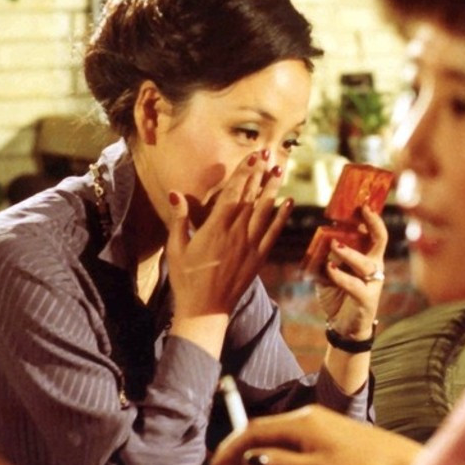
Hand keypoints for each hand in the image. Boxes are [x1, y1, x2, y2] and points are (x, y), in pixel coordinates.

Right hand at [166, 152, 292, 332]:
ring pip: (264, 211)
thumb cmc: (186, 279)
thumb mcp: (176, 248)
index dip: (243, 173)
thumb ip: (180, 219)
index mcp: (215, 230)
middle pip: (251, 198)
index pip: (232, 194)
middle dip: (260, 174)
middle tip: (269, 154)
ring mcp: (250, 246)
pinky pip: (273, 233)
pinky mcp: (258, 258)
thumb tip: (176, 193)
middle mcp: (236, 235)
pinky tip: (288, 202)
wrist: (205, 310)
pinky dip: (281, 217)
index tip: (252, 157)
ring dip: (273, 189)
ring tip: (280, 170)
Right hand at [209, 404, 421, 464]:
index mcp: (299, 422)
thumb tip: (251, 461)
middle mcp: (303, 418)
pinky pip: (290, 447)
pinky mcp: (322, 434)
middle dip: (241, 462)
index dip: (231, 448)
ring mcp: (313, 425)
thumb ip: (280, 464)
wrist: (396, 460)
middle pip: (260, 437)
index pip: (253, 430)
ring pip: (274, 444)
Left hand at [315, 206, 387, 338]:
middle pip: (380, 241)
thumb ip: (326, 258)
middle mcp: (374, 267)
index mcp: (367, 257)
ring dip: (349, 253)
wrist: (343, 326)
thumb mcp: (329, 272)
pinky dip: (340, 276)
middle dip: (374, 224)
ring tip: (334, 245)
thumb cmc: (338, 294)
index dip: (372, 218)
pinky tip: (329, 270)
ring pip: (366, 263)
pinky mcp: (367, 300)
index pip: (375, 233)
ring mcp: (373, 283)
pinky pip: (354, 285)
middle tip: (362, 210)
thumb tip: (319, 240)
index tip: (363, 203)